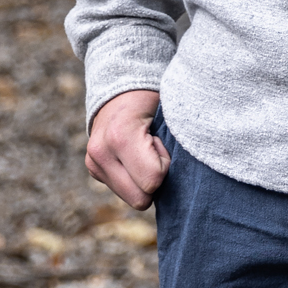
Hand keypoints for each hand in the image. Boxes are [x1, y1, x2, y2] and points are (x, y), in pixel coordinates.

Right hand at [85, 89, 168, 209]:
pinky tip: (135, 157)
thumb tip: (194, 164)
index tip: (161, 143)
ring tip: (144, 153)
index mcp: (120, 135)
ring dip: (144, 180)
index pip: (152, 181)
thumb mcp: (169, 110)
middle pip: (140, 199)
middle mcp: (100, 152)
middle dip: (155, 180)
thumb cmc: (153, 98)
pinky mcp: (93, 170)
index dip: (165, 165)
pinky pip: (124, 192)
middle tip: (155, 152)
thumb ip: (177, 139)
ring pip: (132, 199)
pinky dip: (135, 179)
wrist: (122, 88)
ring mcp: (93, 163)